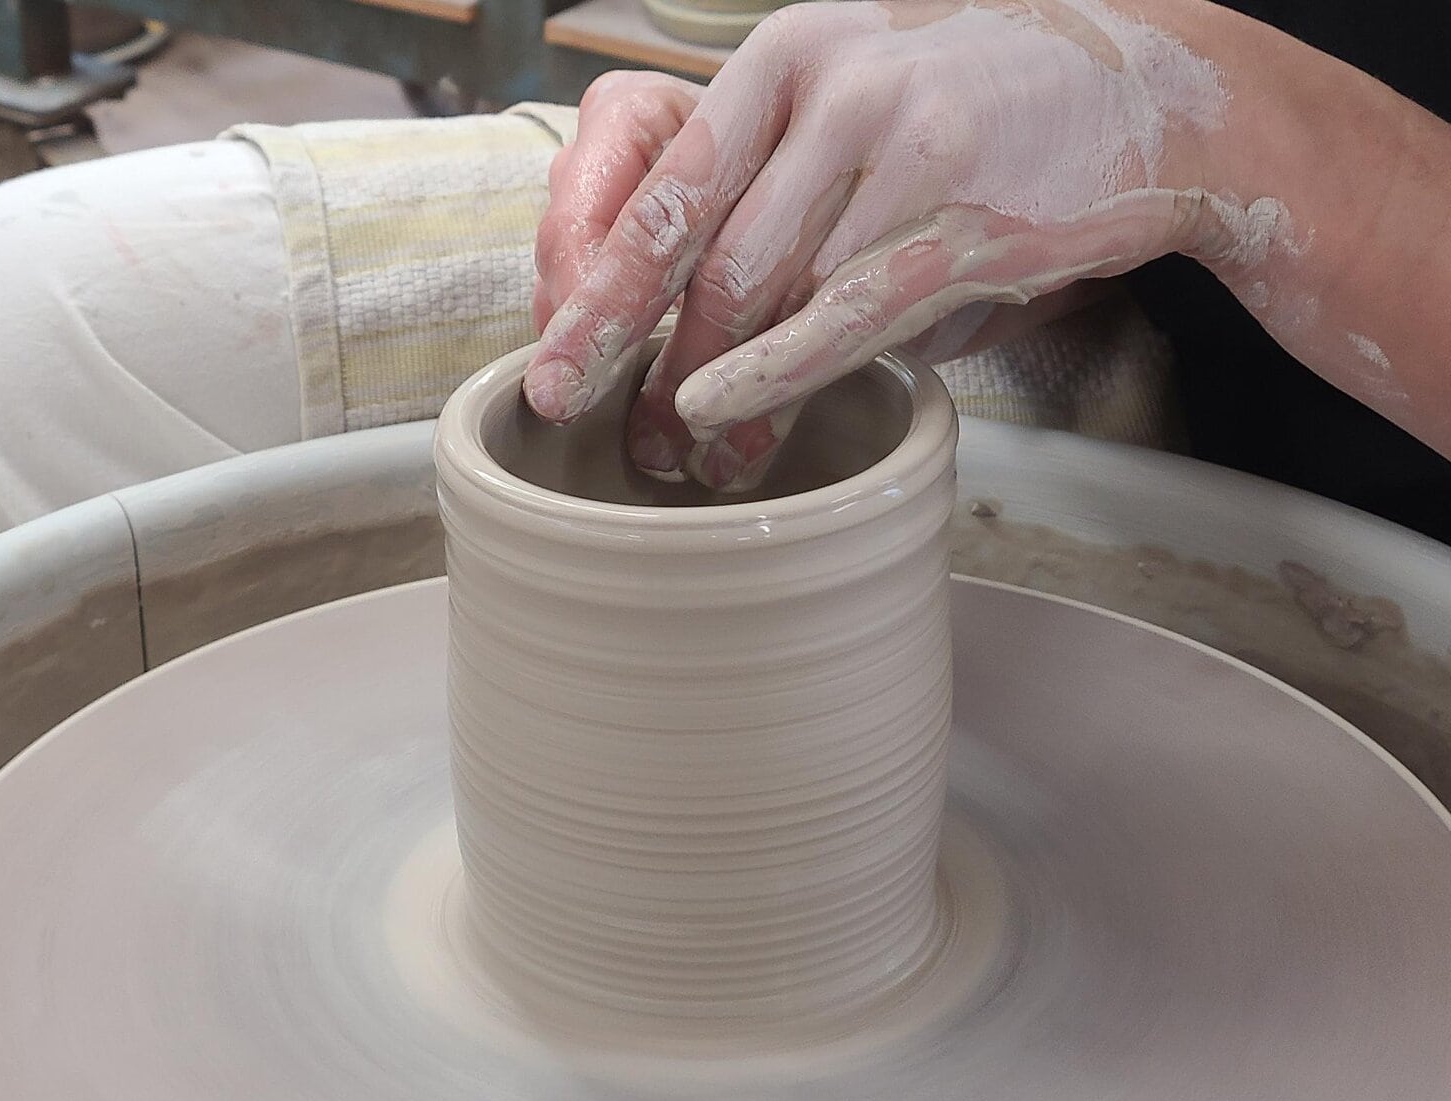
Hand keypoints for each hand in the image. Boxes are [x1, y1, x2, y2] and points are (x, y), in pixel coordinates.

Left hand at [524, 0, 1233, 488]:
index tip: (552, 360)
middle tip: (578, 418)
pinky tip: (724, 411)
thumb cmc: (973, 116)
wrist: (1140, 95)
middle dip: (621, 345)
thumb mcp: (855, 110)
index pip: (662, 184)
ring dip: (707, 386)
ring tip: (680, 451)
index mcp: (785, 57)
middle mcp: (830, 85)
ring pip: (765, 290)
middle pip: (696, 244)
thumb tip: (681, 314)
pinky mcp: (960, 217)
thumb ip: (771, 189)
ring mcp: (899, 145)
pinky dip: (776, 371)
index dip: (595, 284)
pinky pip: (845, 311)